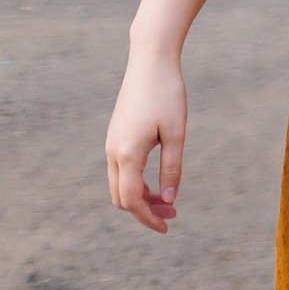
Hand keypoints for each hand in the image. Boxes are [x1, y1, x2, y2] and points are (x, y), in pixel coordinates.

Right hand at [105, 47, 186, 232]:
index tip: (167, 227)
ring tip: (168, 200)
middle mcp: (112, 152)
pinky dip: (136, 182)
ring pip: (120, 184)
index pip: (131, 200)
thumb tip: (170, 199)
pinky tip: (157, 181)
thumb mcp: (176, 133)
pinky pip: (121, 170)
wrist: (150, 62)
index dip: (148, 217)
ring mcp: (111, 144)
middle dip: (144, 210)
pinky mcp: (116, 136)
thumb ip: (172, 167)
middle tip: (173, 213)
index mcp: (127, 154)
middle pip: (121, 197)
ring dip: (141, 196)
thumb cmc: (167, 94)